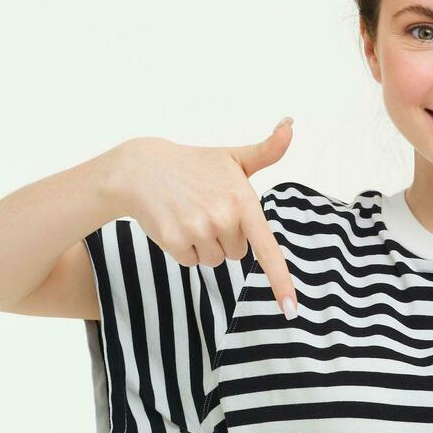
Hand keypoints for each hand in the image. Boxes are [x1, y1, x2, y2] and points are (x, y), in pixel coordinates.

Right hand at [104, 117, 299, 316]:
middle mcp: (223, 217)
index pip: (267, 247)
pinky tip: (175, 223)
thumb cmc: (194, 165)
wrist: (142, 169)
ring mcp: (197, 230)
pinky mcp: (174, 241)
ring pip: (214, 260)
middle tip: (206, 209)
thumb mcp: (232, 157)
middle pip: (237, 253)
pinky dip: (185, 249)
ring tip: (190, 214)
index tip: (291, 308)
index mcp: (243, 199)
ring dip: (204, 244)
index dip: (281, 280)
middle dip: (225, 236)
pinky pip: (191, 262)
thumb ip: (266, 150)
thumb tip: (290, 125)